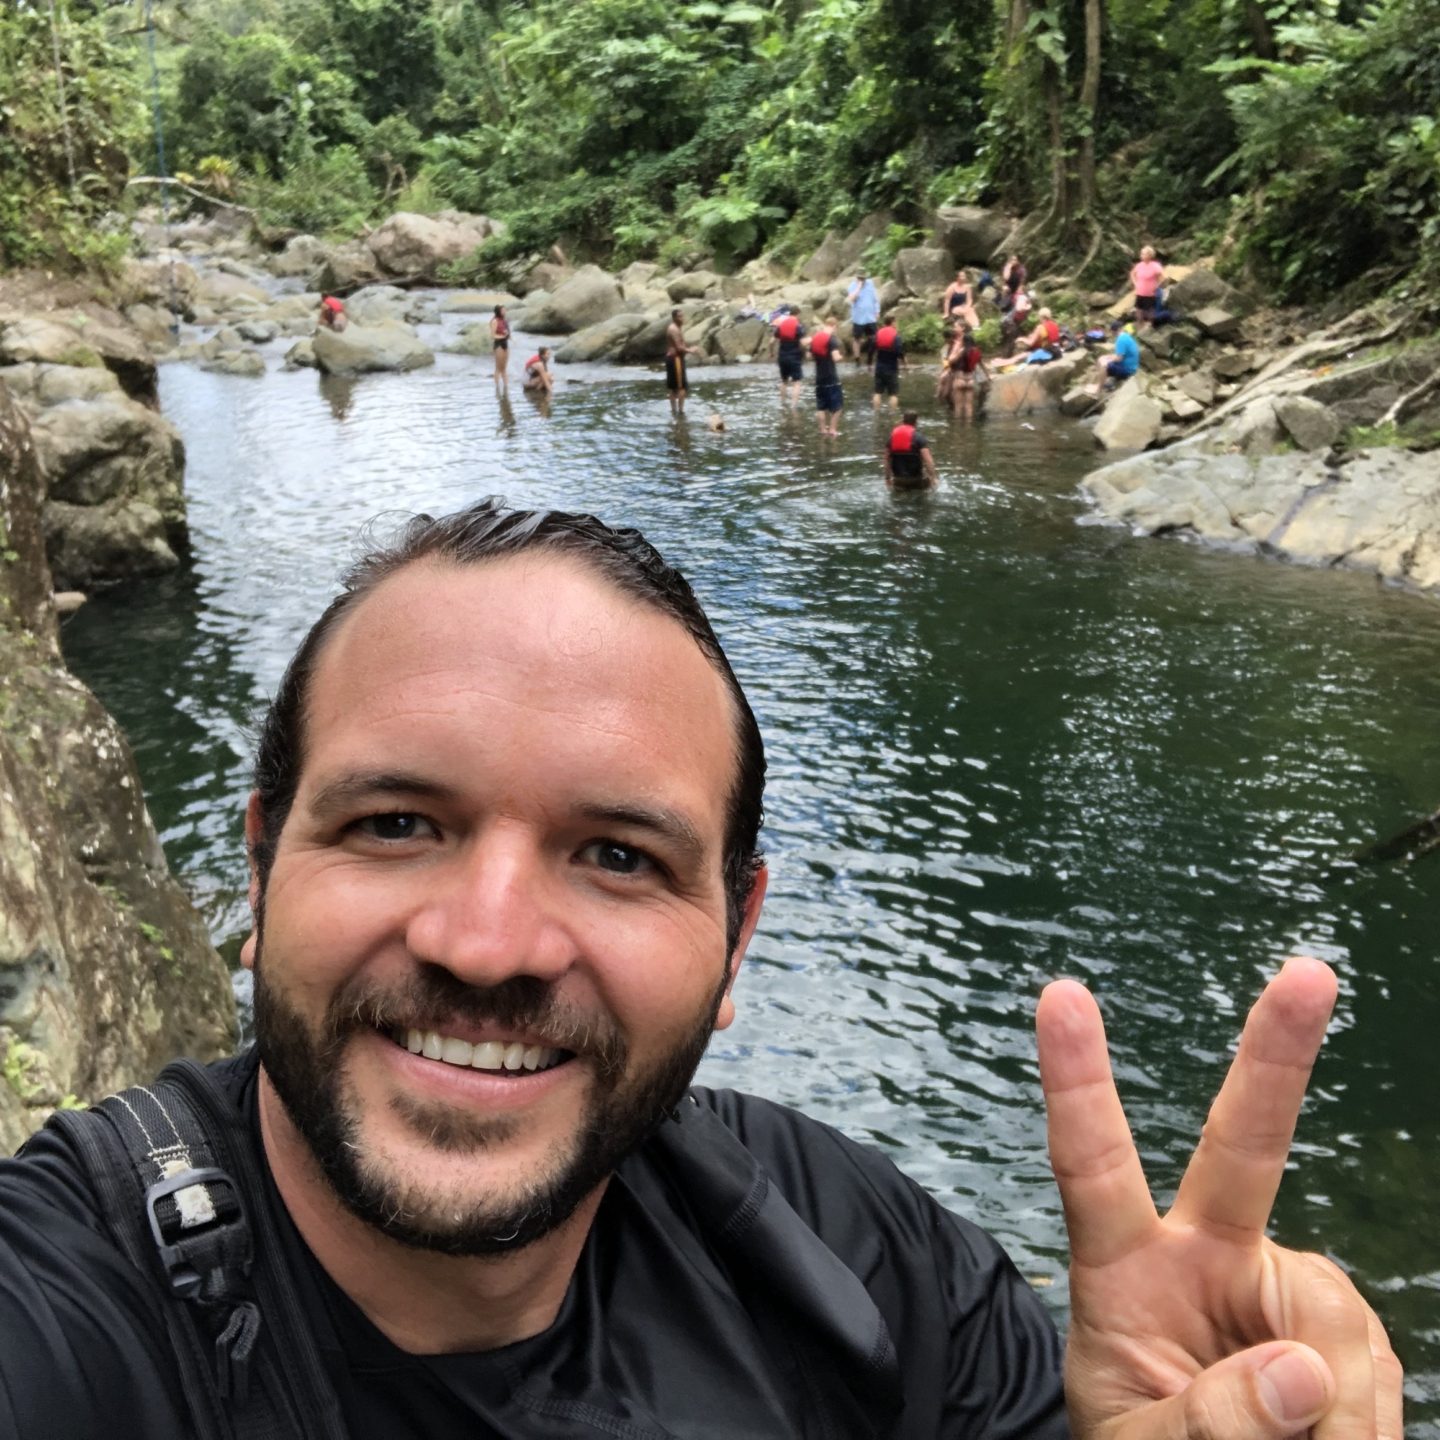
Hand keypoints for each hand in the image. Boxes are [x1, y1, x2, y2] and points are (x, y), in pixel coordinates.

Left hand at [1038, 958, 1402, 1438]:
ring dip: (1334, 1412)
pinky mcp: (1335, 1327)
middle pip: (1242, 1147)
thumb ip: (1208, 1423)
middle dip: (1276, 1057)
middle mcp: (1201, 1255)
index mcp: (1123, 1271)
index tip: (1059, 993)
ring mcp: (1275, 1285)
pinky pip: (1369, 1365)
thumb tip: (1304, 1369)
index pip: (1089, 1166)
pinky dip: (1363, 1425)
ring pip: (1331, 1316)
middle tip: (1310, 973)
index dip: (1075, 1083)